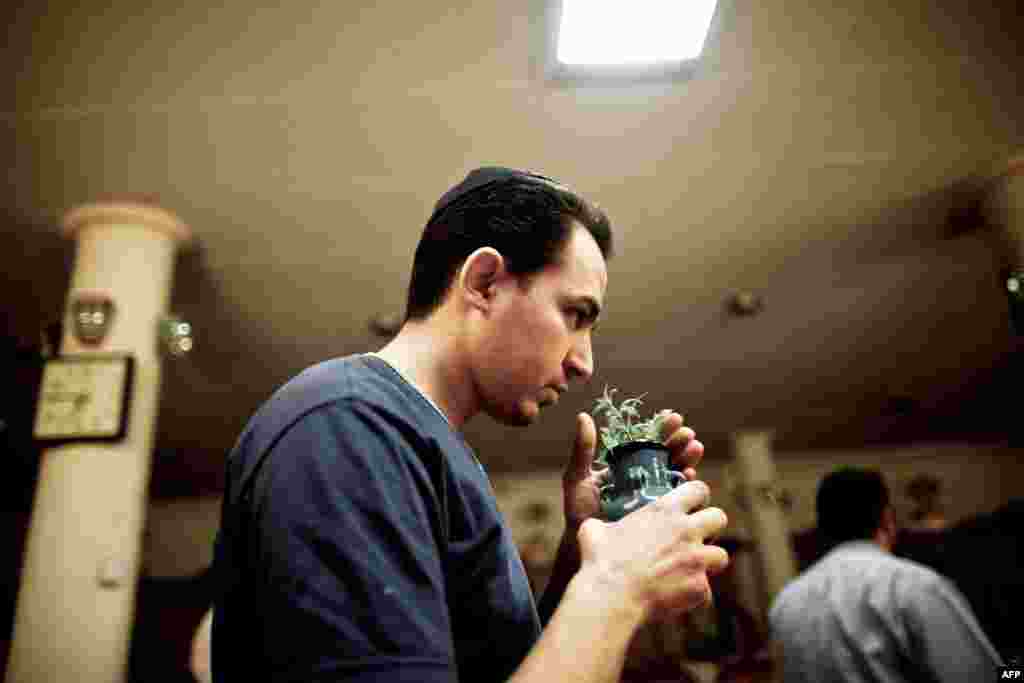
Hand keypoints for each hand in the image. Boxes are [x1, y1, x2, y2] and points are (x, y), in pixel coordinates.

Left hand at [561, 412, 704, 529]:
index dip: (662, 429)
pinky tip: (690, 476)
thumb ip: (583, 449)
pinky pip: (679, 500)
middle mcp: (644, 478)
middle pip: (667, 456)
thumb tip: (583, 415)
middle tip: (688, 434)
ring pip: (677, 474)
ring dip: (688, 460)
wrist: (584, 545)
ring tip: (695, 449)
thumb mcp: (577, 477)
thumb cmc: (579, 510)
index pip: (648, 442)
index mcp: (628, 465)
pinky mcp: (662, 516)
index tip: (673, 417)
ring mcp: (655, 497)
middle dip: (680, 443)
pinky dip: (687, 487)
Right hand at [577, 479, 729, 619]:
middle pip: (719, 517)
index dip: (697, 497)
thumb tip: (594, 526)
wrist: (611, 595)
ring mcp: (697, 558)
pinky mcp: (700, 587)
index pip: (699, 489)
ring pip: (721, 556)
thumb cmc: (600, 559)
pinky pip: (707, 591)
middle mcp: (686, 530)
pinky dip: (694, 594)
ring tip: (691, 570)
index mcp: (665, 510)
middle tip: (695, 538)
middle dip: (711, 527)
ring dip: (708, 563)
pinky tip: (678, 597)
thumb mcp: (593, 530)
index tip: (691, 507)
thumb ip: (602, 523)